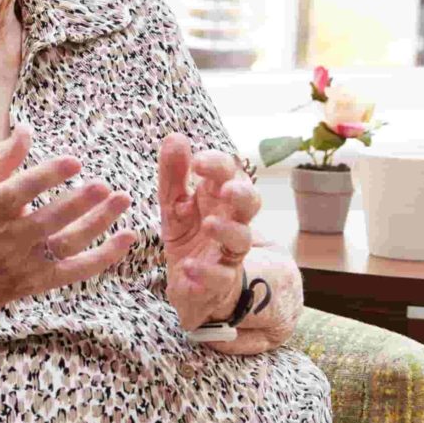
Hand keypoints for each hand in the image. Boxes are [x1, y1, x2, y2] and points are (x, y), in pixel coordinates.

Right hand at [0, 125, 136, 352]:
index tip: (74, 161)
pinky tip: (126, 237)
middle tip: (104, 185)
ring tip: (121, 200)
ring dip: (98, 222)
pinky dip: (104, 256)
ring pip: (68, 243)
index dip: (49, 176)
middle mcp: (7, 240)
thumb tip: (25, 129)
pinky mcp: (38, 282)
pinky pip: (77, 270)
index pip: (21, 191)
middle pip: (49, 219)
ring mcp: (24, 264)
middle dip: (79, 202)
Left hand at [158, 133, 261, 328]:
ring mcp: (229, 253)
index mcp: (220, 199)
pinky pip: (219, 278)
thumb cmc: (190, 236)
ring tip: (208, 224)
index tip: (199, 162)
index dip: (218, 166)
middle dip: (242, 194)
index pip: (229, 174)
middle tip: (227, 190)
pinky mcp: (220, 282)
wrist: (192, 285)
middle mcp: (231, 222)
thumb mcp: (174, 204)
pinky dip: (205, 273)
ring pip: (241, 240)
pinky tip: (189, 267)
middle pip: (249, 203)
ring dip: (227, 231)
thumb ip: (174, 174)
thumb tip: (175, 137)